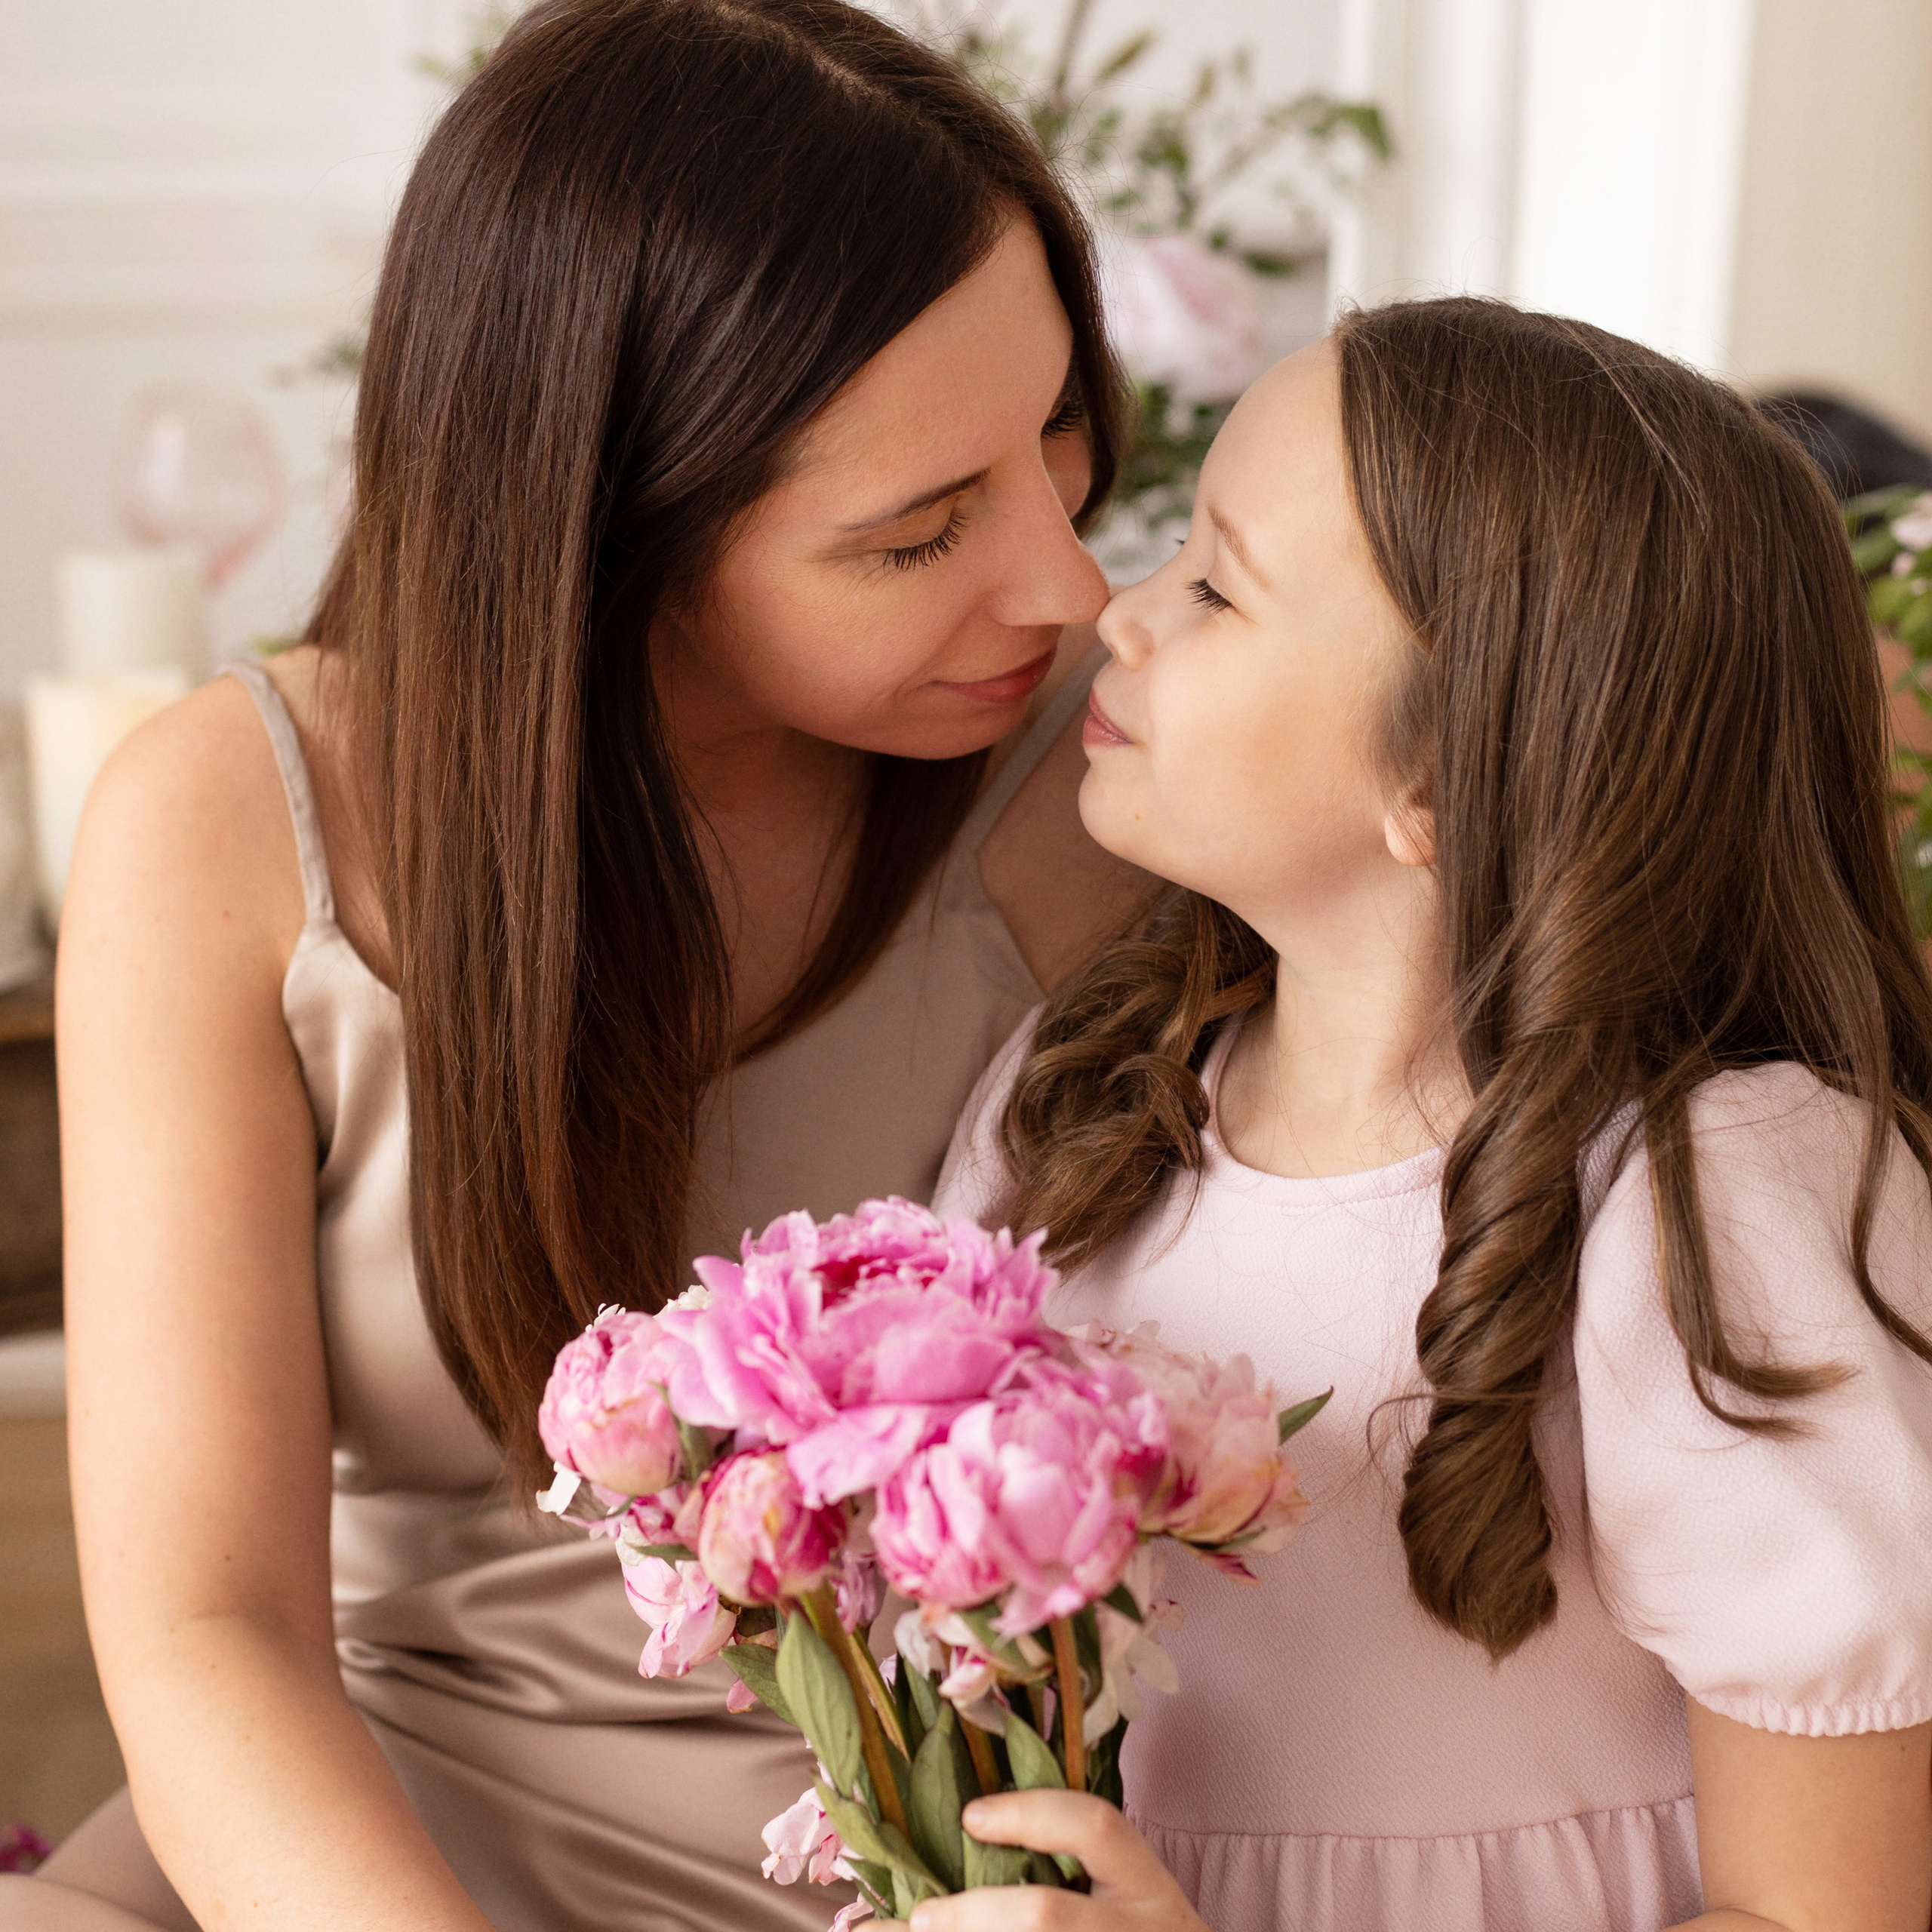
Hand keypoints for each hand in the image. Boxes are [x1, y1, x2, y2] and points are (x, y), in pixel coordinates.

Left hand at [898, 1791, 1209, 1931]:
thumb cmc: (1139, 1931)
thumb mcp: (1128, 1890)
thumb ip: (1074, 1858)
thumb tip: (971, 1833)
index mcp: (1145, 1885)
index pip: (1096, 1827)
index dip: (1029, 1815)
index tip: (970, 1816)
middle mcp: (1135, 1931)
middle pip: (1044, 1916)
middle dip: (974, 1914)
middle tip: (923, 1916)